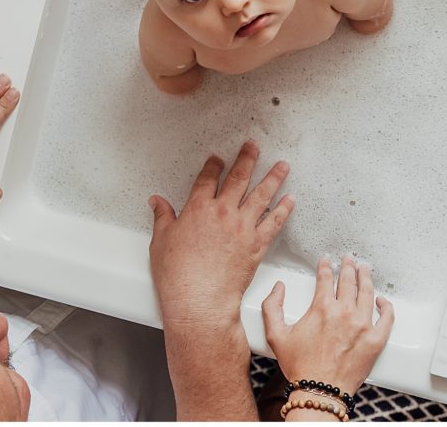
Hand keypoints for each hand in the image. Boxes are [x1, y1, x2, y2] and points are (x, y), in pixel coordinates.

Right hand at [148, 140, 294, 328]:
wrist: (200, 300)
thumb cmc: (178, 276)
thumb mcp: (161, 242)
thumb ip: (162, 218)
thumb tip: (157, 202)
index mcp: (198, 209)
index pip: (208, 179)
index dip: (213, 165)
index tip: (218, 158)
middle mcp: (223, 212)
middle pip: (238, 178)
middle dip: (247, 158)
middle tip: (254, 146)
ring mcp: (242, 227)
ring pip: (262, 195)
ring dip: (273, 178)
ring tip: (282, 166)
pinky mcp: (256, 244)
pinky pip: (274, 222)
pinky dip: (283, 210)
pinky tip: (290, 200)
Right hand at [262, 255, 394, 401]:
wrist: (320, 392)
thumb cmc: (301, 367)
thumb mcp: (276, 335)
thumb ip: (272, 307)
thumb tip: (278, 289)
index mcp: (322, 308)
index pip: (326, 278)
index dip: (326, 266)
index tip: (327, 261)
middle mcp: (344, 312)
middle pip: (349, 281)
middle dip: (348, 266)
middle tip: (349, 259)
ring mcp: (362, 325)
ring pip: (367, 293)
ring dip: (366, 278)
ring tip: (365, 270)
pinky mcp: (375, 340)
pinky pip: (386, 318)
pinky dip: (386, 306)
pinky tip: (382, 301)